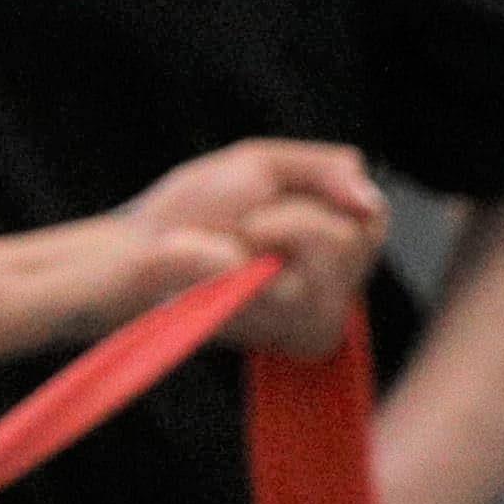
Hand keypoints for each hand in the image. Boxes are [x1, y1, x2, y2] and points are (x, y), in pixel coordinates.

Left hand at [70, 141, 383, 359]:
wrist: (131, 255)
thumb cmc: (190, 212)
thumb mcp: (260, 165)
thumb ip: (324, 168)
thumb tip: (370, 199)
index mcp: (334, 249)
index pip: (372, 214)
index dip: (323, 193)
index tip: (267, 198)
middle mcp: (338, 288)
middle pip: (356, 233)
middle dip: (288, 214)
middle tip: (241, 224)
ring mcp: (319, 316)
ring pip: (331, 251)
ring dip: (268, 230)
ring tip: (231, 246)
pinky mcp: (297, 338)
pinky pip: (295, 283)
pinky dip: (249, 261)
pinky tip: (221, 274)